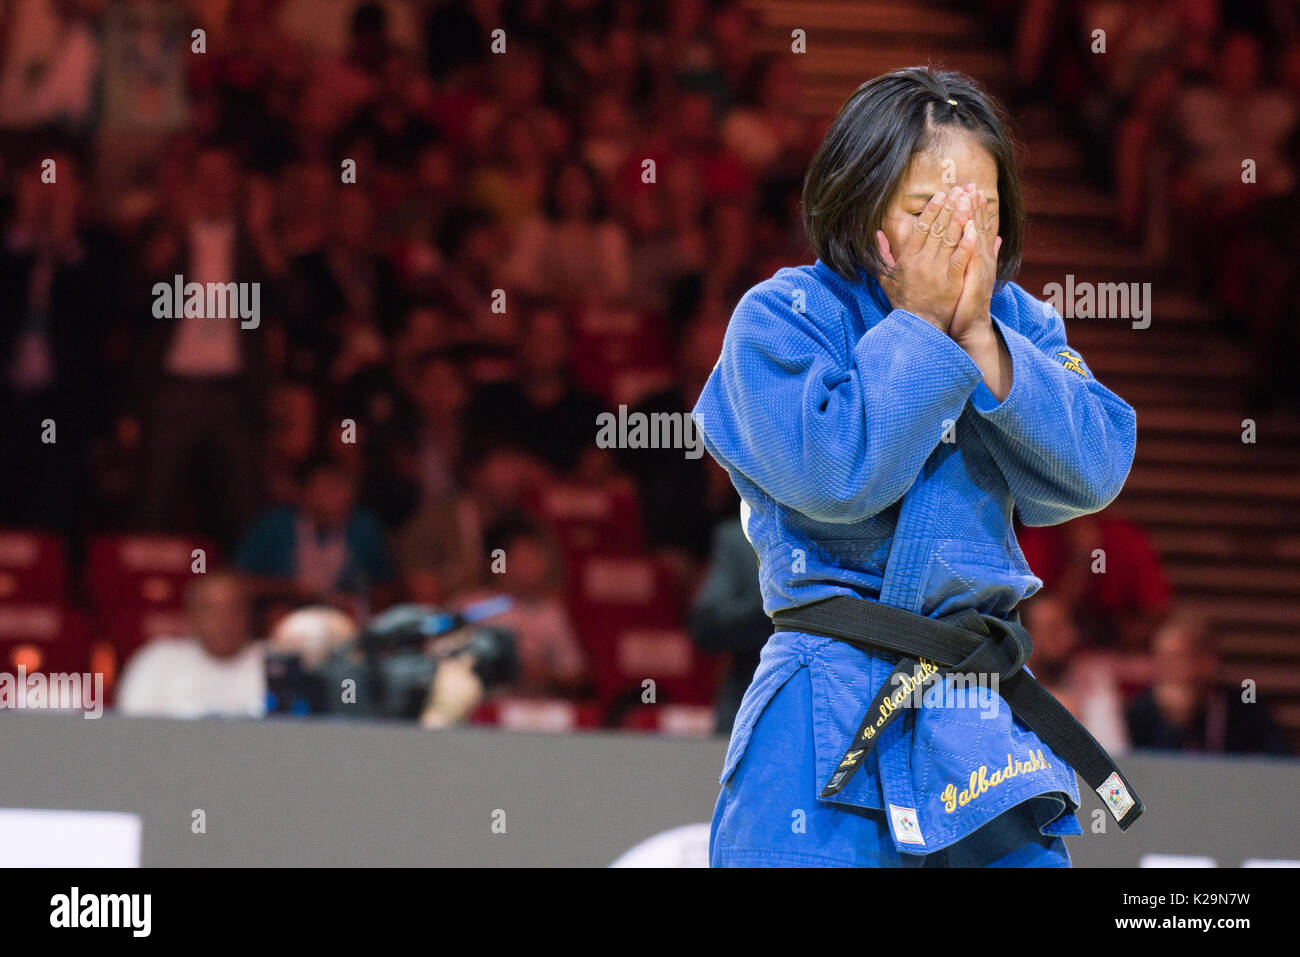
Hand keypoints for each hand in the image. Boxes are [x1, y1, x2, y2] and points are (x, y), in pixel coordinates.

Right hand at [875, 186, 976, 332]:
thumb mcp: (887, 279)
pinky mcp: (952, 282)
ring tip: (968, 201)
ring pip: (949, 239)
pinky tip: (974, 228)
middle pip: (936, 229)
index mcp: (907, 259)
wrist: (918, 326)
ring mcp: (937, 272)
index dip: (931, 211)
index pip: (920, 229)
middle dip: (949, 208)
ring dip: (959, 218)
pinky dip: (967, 243)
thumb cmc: (904, 303)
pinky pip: (960, 259)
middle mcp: (921, 262)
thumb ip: (884, 255)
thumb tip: (878, 234)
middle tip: (959, 190)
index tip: (940, 196)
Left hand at [949, 184, 1001, 346]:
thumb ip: (980, 255)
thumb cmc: (966, 303)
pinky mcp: (975, 280)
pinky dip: (972, 243)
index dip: (973, 207)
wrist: (971, 326)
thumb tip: (993, 238)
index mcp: (978, 257)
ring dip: (975, 217)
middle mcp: (981, 259)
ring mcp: (980, 268)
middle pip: (977, 227)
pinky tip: (970, 229)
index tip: (968, 188)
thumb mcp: (972, 276)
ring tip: (971, 197)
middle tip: (970, 184)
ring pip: (977, 238)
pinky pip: (973, 258)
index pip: (975, 227)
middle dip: (974, 205)